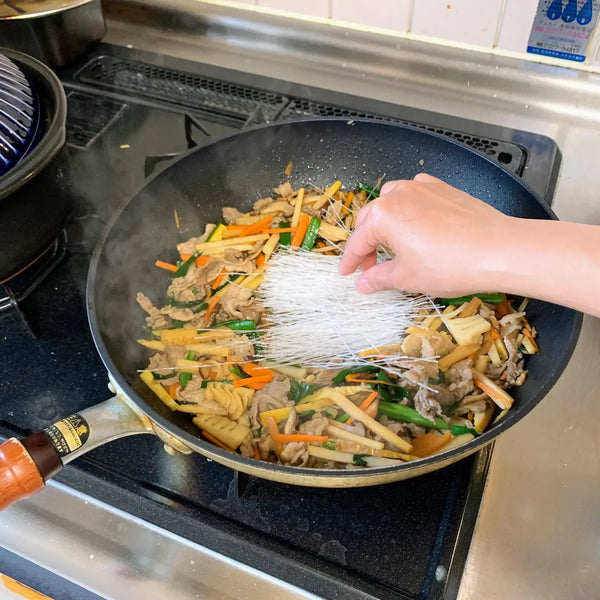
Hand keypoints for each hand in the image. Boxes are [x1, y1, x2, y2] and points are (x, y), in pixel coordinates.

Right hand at [339, 174, 513, 296]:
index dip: (351, 262)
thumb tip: (363, 283)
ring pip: (391, 202)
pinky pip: (415, 195)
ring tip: (392, 244)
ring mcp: (421, 186)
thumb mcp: (407, 277)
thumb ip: (379, 278)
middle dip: (367, 244)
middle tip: (371, 267)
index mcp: (383, 215)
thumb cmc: (449, 265)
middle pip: (371, 219)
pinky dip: (408, 210)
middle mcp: (397, 193)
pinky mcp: (442, 187)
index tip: (347, 274)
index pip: (358, 242)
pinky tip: (417, 225)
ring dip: (385, 223)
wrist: (499, 249)